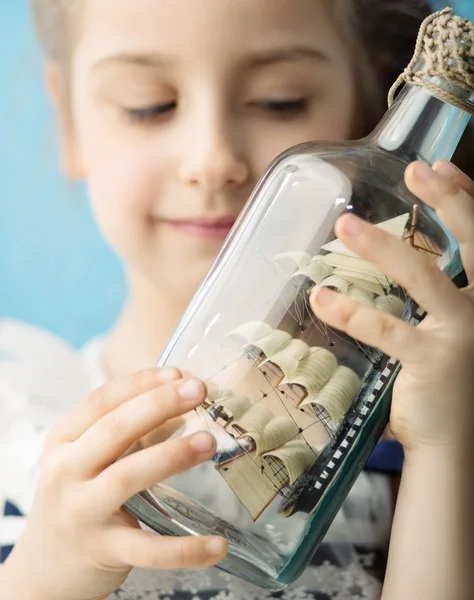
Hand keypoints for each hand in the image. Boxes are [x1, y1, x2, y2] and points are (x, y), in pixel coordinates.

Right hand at [3, 368, 226, 599]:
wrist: (43, 570)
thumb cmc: (77, 499)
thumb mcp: (91, 460)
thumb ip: (132, 434)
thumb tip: (183, 405)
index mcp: (63, 440)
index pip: (101, 400)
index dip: (140, 383)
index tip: (177, 372)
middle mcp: (66, 471)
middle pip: (115, 428)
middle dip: (160, 403)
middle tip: (199, 389)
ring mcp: (81, 511)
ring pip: (128, 477)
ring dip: (172, 455)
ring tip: (209, 442)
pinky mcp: (102, 550)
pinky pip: (148, 548)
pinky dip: (185, 549)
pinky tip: (218, 544)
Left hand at [310, 160, 473, 453]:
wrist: (455, 440)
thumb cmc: (448, 381)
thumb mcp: (449, 328)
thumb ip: (435, 295)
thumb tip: (399, 256)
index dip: (465, 197)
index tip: (439, 168)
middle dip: (447, 201)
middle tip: (414, 169)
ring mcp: (463, 334)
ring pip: (425, 278)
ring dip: (383, 247)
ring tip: (346, 226)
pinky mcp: (434, 362)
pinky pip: (388, 330)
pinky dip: (351, 312)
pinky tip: (321, 299)